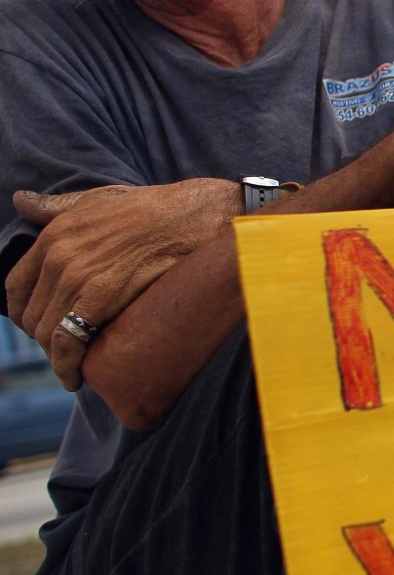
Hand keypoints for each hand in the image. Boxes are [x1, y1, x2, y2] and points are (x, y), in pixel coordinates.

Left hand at [5, 179, 238, 389]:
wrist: (193, 215)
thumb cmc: (153, 206)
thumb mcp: (98, 197)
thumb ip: (56, 205)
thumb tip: (20, 201)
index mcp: (54, 235)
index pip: (16, 286)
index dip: (23, 312)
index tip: (38, 325)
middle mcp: (58, 256)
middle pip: (31, 315)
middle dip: (42, 340)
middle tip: (63, 352)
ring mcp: (77, 277)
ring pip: (47, 332)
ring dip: (55, 358)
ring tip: (72, 368)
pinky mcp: (102, 297)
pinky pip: (69, 340)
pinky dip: (66, 365)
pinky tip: (74, 377)